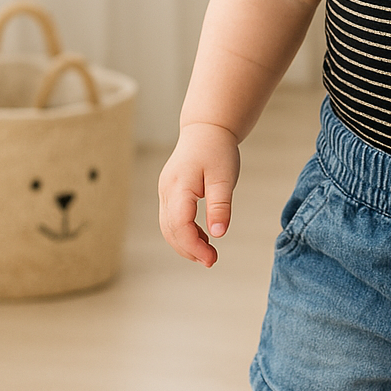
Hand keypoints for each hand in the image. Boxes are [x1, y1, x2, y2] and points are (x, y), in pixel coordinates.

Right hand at [158, 122, 240, 265]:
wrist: (207, 129)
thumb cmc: (217, 150)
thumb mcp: (225, 178)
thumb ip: (221, 206)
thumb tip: (218, 235)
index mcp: (179, 187)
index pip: (179, 226)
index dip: (193, 246)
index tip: (212, 258)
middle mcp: (167, 191)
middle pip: (170, 230)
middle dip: (189, 249)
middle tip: (212, 261)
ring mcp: (165, 192)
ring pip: (168, 227)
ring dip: (185, 244)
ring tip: (208, 254)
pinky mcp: (170, 193)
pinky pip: (172, 219)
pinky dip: (185, 233)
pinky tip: (203, 238)